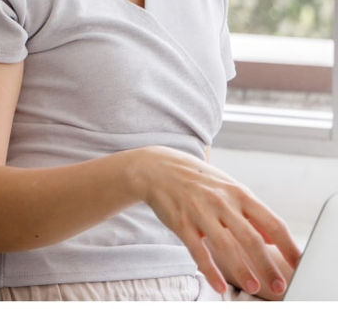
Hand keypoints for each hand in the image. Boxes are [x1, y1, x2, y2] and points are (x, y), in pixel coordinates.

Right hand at [133, 146, 300, 296]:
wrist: (156, 168)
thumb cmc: (199, 181)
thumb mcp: (229, 189)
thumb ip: (252, 213)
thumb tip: (276, 238)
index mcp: (240, 194)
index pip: (273, 223)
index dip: (289, 246)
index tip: (299, 264)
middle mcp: (222, 202)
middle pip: (252, 237)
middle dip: (268, 265)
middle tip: (280, 285)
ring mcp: (200, 212)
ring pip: (225, 245)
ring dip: (242, 269)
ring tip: (254, 287)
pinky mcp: (180, 223)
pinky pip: (198, 251)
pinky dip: (210, 270)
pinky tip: (219, 285)